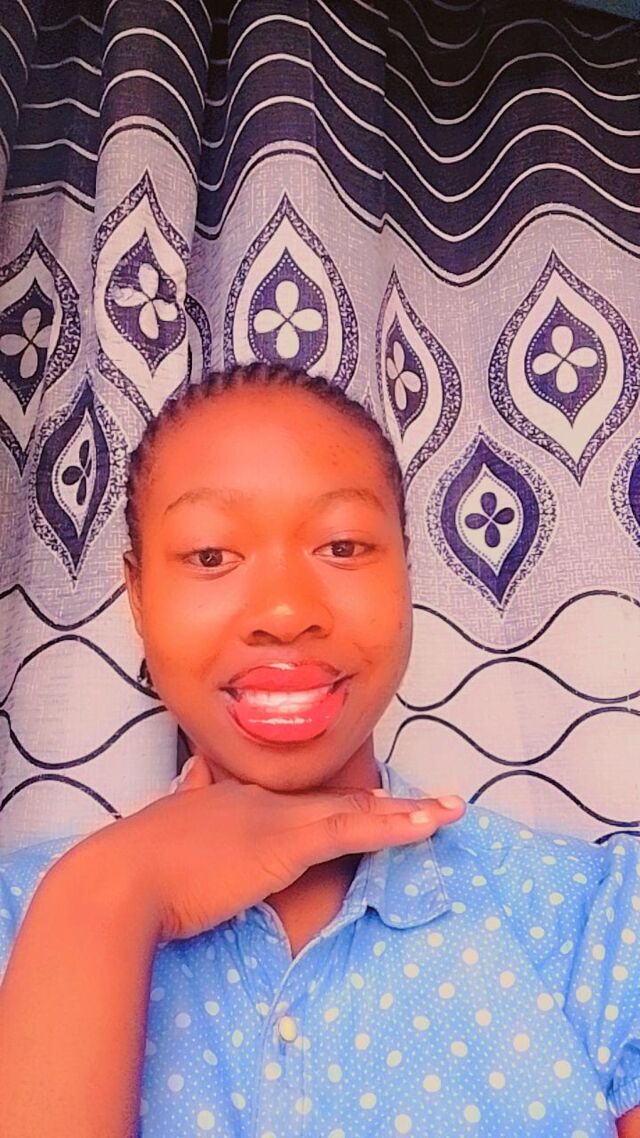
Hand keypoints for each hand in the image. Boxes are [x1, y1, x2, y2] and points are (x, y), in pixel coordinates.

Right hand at [82, 755, 464, 941]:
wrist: (118, 881)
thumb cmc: (131, 870)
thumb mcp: (160, 833)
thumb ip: (185, 801)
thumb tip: (194, 773)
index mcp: (229, 798)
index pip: (294, 797)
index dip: (334, 799)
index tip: (364, 800)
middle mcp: (258, 798)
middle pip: (334, 797)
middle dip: (382, 800)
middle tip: (429, 802)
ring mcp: (275, 817)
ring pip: (356, 809)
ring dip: (408, 811)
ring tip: (450, 808)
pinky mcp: (286, 843)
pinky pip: (355, 831)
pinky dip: (397, 827)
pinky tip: (431, 824)